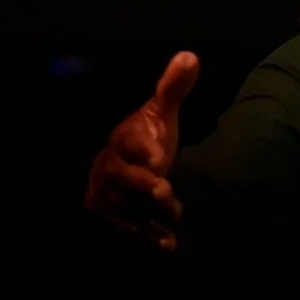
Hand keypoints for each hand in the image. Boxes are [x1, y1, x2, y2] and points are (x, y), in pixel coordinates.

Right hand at [85, 51, 199, 249]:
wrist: (122, 168)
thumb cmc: (144, 140)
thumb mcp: (159, 115)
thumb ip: (173, 89)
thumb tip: (190, 56)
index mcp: (123, 140)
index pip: (130, 142)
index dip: (144, 149)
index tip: (160, 157)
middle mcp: (110, 168)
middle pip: (123, 178)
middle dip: (144, 185)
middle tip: (166, 191)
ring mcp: (108, 196)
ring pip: (126, 208)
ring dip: (149, 216)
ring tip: (175, 220)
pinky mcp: (113, 218)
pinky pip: (128, 230)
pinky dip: (148, 238)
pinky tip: (168, 244)